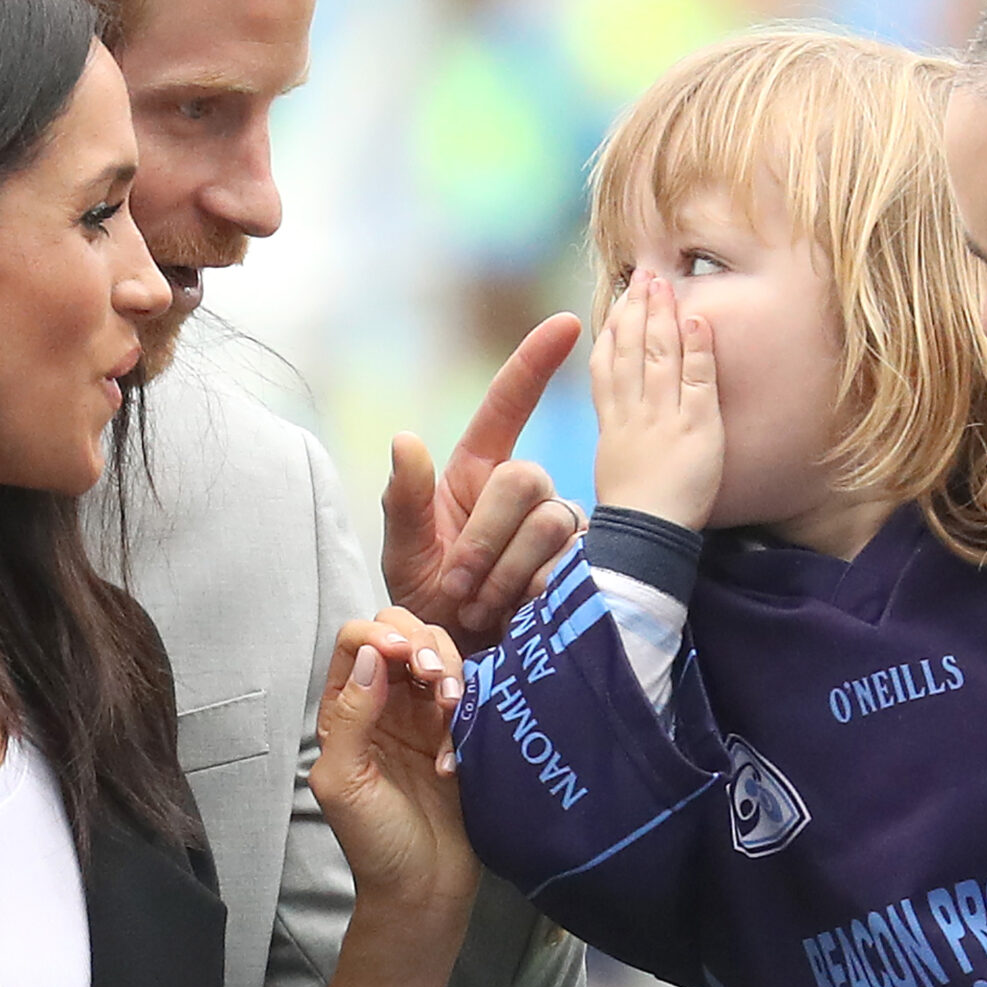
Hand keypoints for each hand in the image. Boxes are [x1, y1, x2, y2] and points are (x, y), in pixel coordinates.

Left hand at [311, 609, 479, 916]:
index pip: (356, 644)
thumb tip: (372, 654)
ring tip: (451, 708)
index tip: (402, 656)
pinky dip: (470, 704)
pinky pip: (471, 691)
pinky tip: (458, 747)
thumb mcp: (344, 781)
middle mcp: (385, 704)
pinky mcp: (460, 731)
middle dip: (422, 644)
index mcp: (345, 711)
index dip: (379, 636)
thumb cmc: (375, 844)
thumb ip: (351, 715)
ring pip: (441, 655)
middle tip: (433, 677)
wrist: (425, 888)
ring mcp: (425, 715)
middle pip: (403, 634)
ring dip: (450, 670)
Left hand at [383, 313, 584, 647]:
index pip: (508, 405)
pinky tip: (514, 615)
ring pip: (549, 522)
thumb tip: (406, 438)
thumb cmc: (428, 605)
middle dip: (486, 537)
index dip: (535, 363)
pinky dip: (531, 594)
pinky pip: (568, 563)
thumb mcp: (405, 554)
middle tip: (460, 585)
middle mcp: (523, 490)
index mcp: (476, 472)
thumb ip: (405, 500)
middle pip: (523, 478)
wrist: (461, 664)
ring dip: (506, 572)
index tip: (568, 323)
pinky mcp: (582, 565)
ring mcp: (557, 526)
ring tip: (482, 605)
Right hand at [591, 269, 722, 528]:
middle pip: (632, 351)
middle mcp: (634, 414)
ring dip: (663, 316)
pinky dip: (697, 349)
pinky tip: (698, 321)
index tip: (619, 303)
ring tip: (666, 284)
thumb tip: (620, 410)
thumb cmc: (635, 516)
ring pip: (660, 356)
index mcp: (611, 424)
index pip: (607, 367)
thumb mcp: (614, 466)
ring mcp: (664, 418)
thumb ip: (618, 433)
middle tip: (644, 276)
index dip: (613, 331)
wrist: (646, 541)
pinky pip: (697, 380)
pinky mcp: (697, 428)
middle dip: (637, 310)